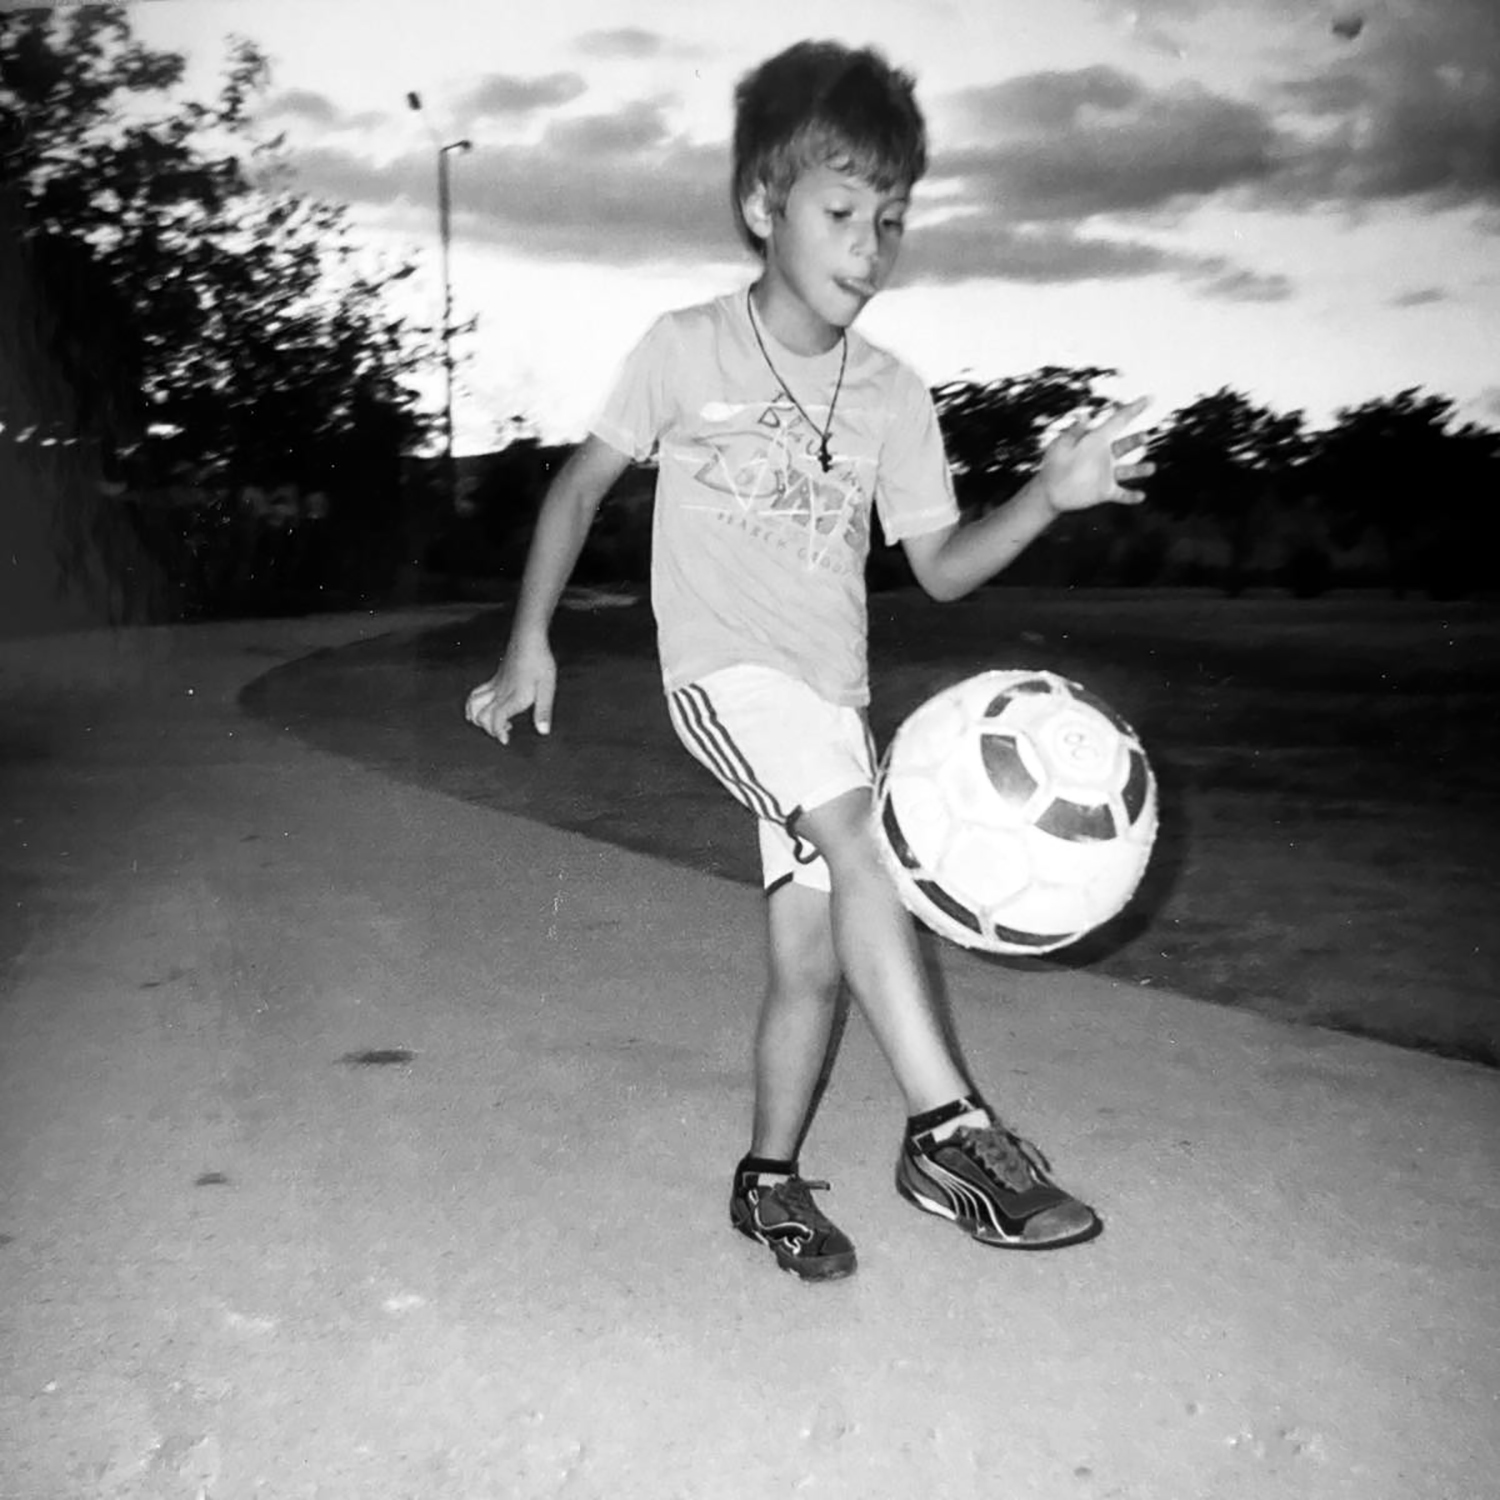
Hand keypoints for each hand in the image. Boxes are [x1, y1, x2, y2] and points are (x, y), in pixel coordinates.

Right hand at [464, 637, 556, 744]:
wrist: (529, 639)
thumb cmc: (541, 662)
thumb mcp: (548, 687)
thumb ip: (544, 711)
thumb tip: (543, 731)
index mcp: (514, 697)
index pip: (497, 719)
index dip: (498, 732)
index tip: (505, 740)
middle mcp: (501, 693)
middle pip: (483, 716)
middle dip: (489, 729)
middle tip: (505, 731)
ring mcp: (495, 686)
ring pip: (474, 705)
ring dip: (478, 719)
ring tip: (490, 724)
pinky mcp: (493, 680)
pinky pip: (475, 694)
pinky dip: (471, 706)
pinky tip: (476, 712)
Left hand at [1037, 397, 1153, 513]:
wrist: (1048, 491)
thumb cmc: (1053, 465)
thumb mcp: (1062, 446)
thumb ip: (1075, 432)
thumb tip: (1084, 415)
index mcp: (1096, 440)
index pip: (1118, 421)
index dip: (1133, 409)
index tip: (1150, 398)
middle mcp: (1104, 456)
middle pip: (1125, 445)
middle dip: (1136, 440)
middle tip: (1145, 436)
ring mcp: (1106, 474)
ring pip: (1127, 470)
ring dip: (1139, 469)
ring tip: (1152, 467)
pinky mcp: (1104, 492)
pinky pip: (1121, 494)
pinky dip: (1131, 496)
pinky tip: (1141, 496)